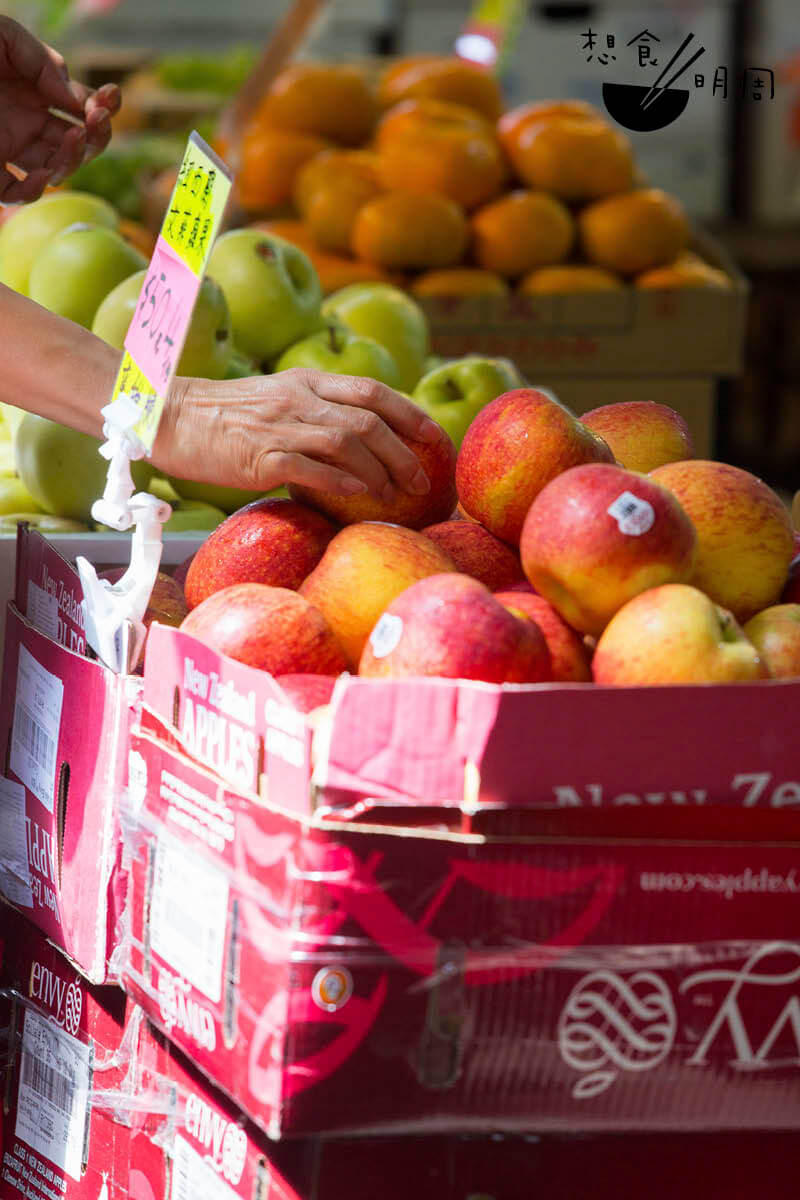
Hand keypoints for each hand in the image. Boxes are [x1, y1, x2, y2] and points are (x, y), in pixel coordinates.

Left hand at [0, 16, 119, 202]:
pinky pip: (20, 193)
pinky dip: (36, 189)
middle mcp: (28, 124)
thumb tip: (75, 100)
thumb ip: (43, 61)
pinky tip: (40, 173)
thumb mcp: (3, 37)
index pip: (82, 107)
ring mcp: (10, 150)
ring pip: (58, 170)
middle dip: (97, 135)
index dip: (104, 106)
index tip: (110, 98)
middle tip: (93, 121)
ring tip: (71, 139)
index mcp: (35, 92)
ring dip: (74, 160)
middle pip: (80, 143)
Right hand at [157, 369, 445, 502]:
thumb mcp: (279, 400)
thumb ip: (318, 412)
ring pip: (347, 442)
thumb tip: (361, 442)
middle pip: (369, 420)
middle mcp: (299, 398)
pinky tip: (359, 494)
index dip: (411, 414)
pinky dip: (340, 481)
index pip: (373, 391)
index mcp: (308, 381)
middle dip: (404, 451)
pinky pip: (309, 467)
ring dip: (380, 470)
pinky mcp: (258, 456)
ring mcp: (280, 426)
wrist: (169, 417)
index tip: (436, 438)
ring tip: (396, 496)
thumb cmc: (227, 418)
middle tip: (422, 479)